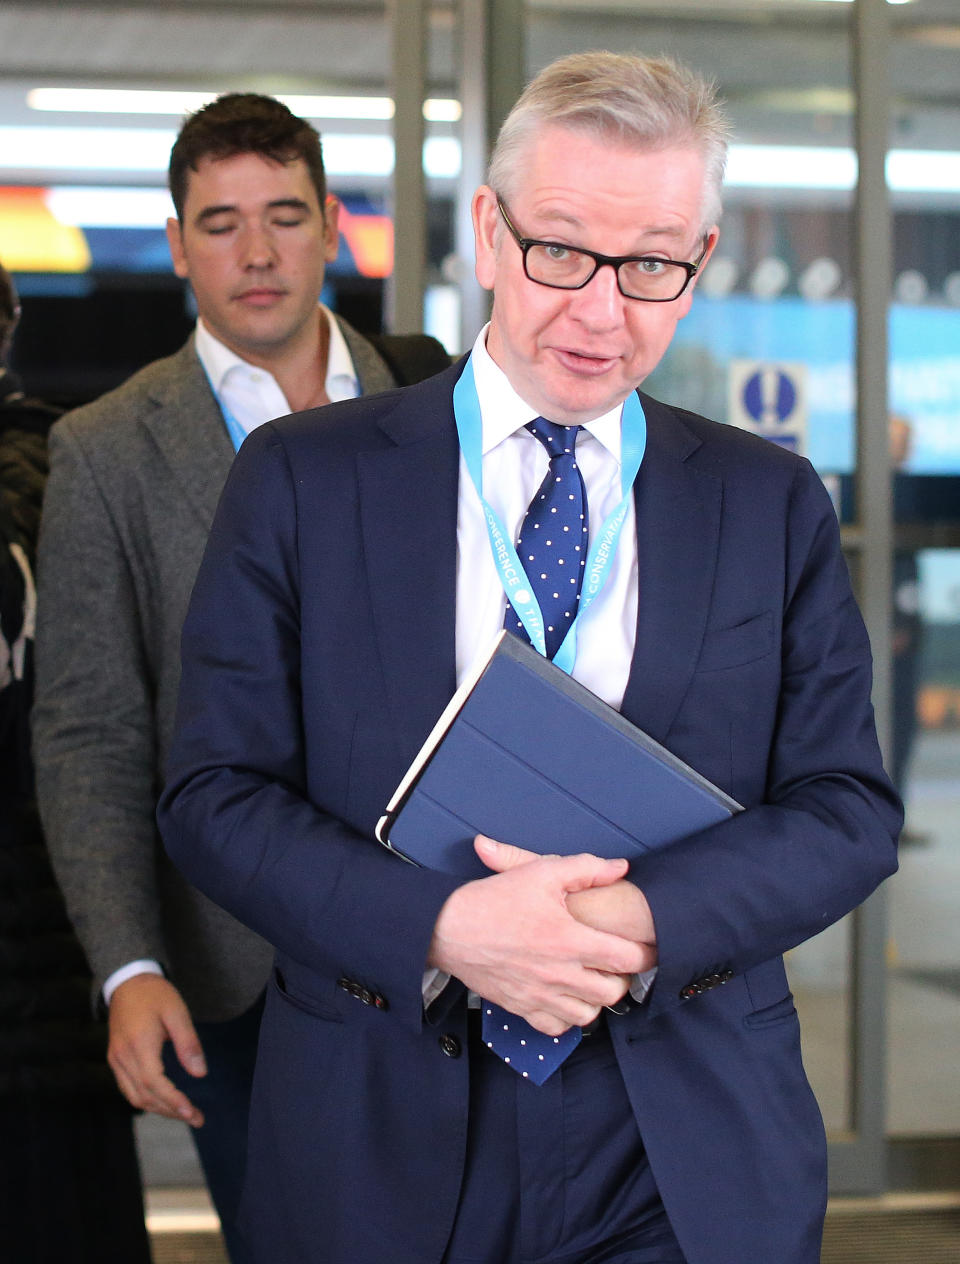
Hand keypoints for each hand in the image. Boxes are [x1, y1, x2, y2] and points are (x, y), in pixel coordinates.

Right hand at [107, 974, 206, 1125]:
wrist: (128, 981)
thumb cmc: (155, 995)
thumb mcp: (178, 1012)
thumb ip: (188, 1043)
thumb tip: (200, 1074)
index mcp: (139, 1044)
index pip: (154, 1083)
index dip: (173, 1101)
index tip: (191, 1113)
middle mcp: (122, 1056)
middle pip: (144, 1095)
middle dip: (170, 1111)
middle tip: (197, 1118)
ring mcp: (115, 1059)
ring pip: (134, 1096)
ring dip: (159, 1108)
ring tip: (184, 1113)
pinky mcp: (115, 1059)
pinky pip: (128, 1088)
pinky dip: (146, 1098)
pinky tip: (164, 1100)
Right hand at [426, 835, 648, 1035]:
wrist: (449, 928)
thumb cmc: (495, 899)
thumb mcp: (541, 872)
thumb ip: (586, 869)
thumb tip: (622, 868)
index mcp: (570, 940)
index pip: (627, 958)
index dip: (645, 954)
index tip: (646, 947)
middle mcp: (559, 974)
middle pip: (613, 992)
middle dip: (622, 978)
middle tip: (615, 963)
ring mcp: (540, 995)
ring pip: (588, 1015)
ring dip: (596, 999)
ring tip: (591, 980)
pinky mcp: (522, 1008)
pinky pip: (556, 1027)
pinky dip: (566, 1017)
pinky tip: (563, 996)